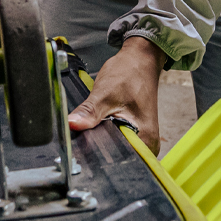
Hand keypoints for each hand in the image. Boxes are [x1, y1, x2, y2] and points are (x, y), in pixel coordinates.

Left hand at [67, 36, 164, 152]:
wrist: (139, 60)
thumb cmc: (130, 73)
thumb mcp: (105, 93)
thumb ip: (89, 112)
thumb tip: (72, 125)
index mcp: (146, 139)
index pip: (120, 159)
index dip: (99, 155)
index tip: (85, 146)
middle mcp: (147, 143)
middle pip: (117, 157)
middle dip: (99, 148)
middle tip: (89, 131)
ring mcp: (142, 139)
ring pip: (115, 149)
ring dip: (102, 141)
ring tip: (96, 125)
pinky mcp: (134, 133)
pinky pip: (117, 141)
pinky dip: (106, 135)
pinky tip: (101, 124)